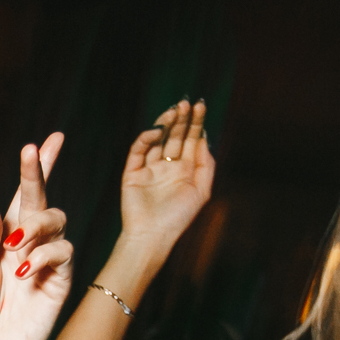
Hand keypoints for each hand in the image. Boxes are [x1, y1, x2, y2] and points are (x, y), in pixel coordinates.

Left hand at [0, 133, 72, 339]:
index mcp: (3, 238)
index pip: (21, 197)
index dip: (37, 168)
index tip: (47, 139)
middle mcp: (28, 244)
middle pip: (41, 199)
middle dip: (38, 173)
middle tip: (31, 153)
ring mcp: (46, 261)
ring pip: (57, 220)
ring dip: (36, 224)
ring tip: (16, 246)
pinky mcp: (60, 280)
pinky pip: (63, 251)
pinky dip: (44, 254)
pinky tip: (25, 270)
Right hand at [118, 99, 214, 254]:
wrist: (152, 236)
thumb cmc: (178, 218)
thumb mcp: (202, 191)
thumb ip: (206, 164)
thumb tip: (203, 138)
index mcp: (185, 170)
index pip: (191, 140)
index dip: (196, 123)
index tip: (200, 107)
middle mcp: (168, 166)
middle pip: (175, 136)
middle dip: (181, 119)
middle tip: (186, 103)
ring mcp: (150, 168)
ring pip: (157, 140)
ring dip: (165, 124)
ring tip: (175, 111)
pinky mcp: (133, 173)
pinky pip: (138, 151)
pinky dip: (146, 139)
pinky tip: (157, 131)